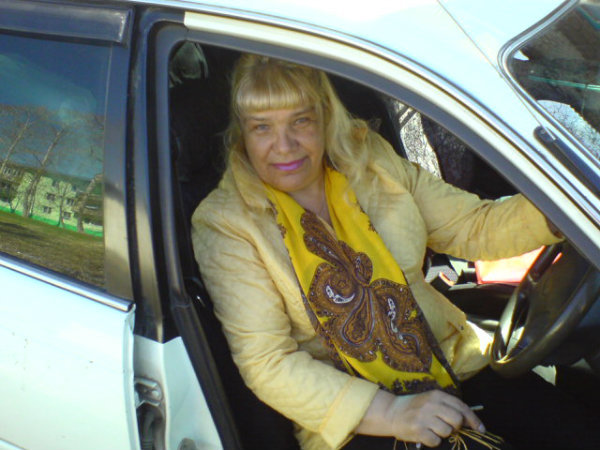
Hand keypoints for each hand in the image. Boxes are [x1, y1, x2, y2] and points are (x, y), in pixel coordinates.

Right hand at [356, 389, 484, 447]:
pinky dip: (433, 441)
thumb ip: (448, 407)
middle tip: (448, 427)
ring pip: (447, 431)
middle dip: (456, 427)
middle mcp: (431, 404)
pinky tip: (425, 435)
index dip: (473, 420)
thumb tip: (470, 422)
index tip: (481, 429)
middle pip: (457, 420)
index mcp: (436, 395)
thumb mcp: (431, 400)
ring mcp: (424, 417)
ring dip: (442, 433)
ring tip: (432, 429)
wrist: (391, 412)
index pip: (461, 407)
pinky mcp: (418, 430)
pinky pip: (436, 441)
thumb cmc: (415, 407)